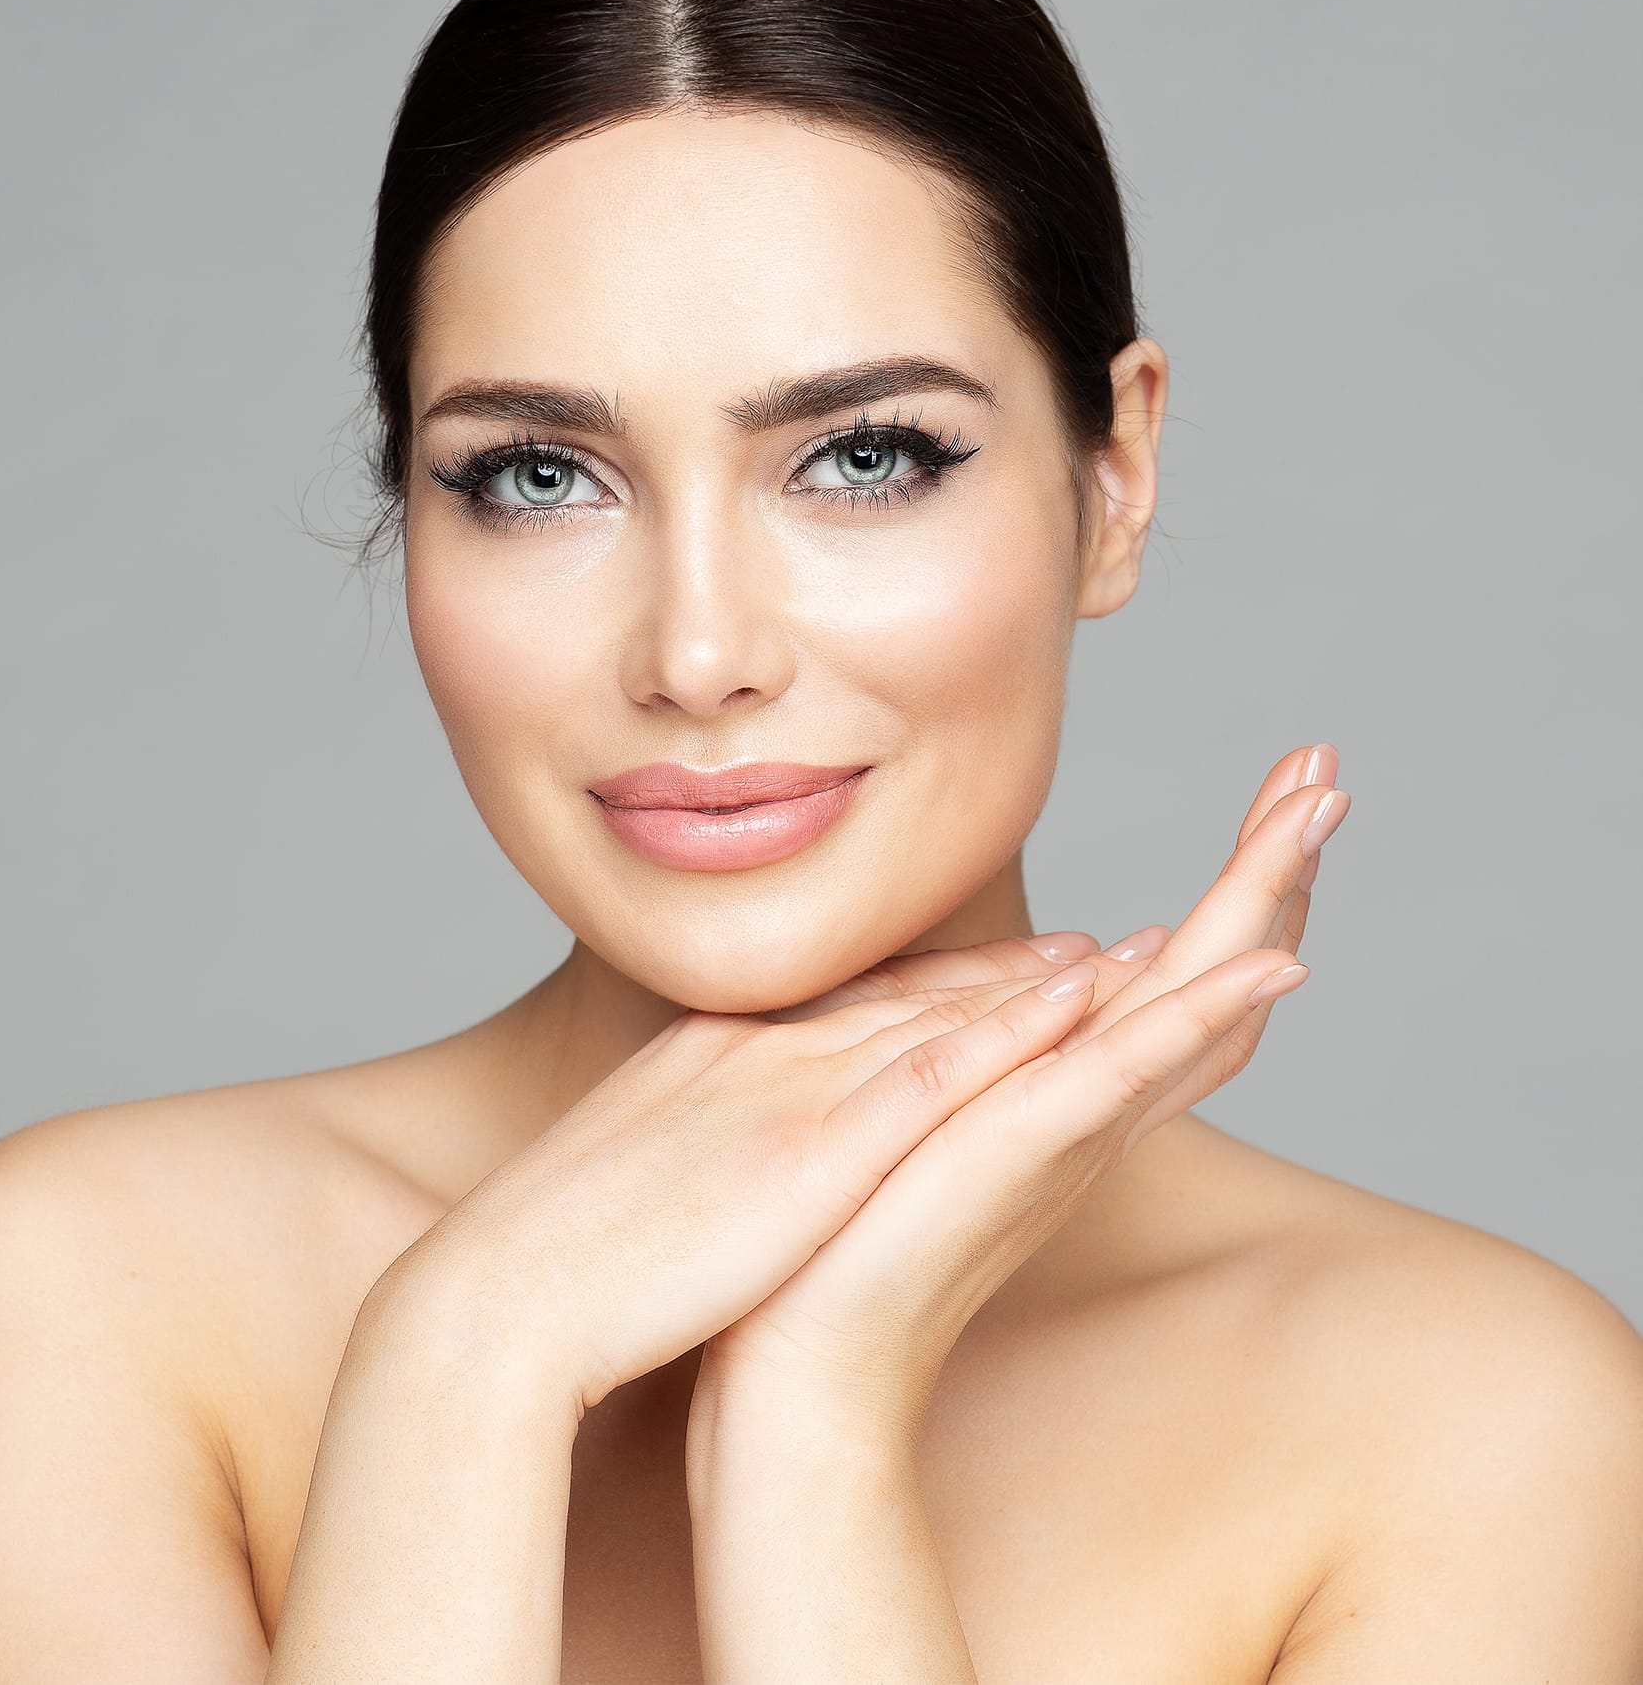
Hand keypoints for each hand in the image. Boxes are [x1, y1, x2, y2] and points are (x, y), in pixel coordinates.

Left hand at [690, 742, 1349, 1436]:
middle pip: (1203, 969)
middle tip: (1324, 768)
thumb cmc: (841, 1241)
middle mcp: (1084, 1103)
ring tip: (1321, 812)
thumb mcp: (907, 1107)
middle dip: (1266, 867)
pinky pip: (1129, 1070)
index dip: (1222, 889)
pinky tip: (1272, 964)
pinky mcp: (1027, 1149)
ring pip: (1188, 997)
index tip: (1272, 798)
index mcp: (1058, 1087)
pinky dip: (1201, 1014)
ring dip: (1260, 903)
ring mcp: (1064, 1124)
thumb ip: (948, 1049)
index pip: (1166, 971)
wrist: (802, 1360)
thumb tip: (962, 989)